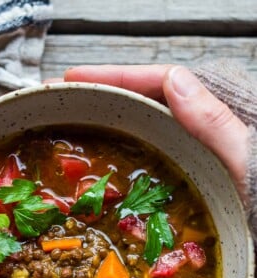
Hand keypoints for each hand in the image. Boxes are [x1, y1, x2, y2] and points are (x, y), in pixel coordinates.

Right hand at [64, 64, 249, 205]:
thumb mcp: (245, 156)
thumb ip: (215, 121)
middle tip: (62, 100)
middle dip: (102, 97)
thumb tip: (172, 80)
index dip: (111, 77)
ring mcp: (192, 153)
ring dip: (109, 125)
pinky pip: (152, 158)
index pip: (155, 82)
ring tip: (73, 127)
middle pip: (144, 102)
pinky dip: (126, 155)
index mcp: (213, 113)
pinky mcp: (190, 177)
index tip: (72, 76)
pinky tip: (106, 163)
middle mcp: (199, 129)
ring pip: (145, 129)